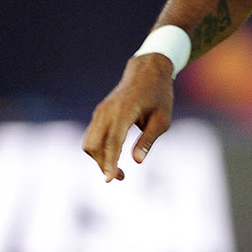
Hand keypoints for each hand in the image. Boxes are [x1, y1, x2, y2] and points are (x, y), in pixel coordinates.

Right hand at [82, 55, 174, 181]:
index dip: (110, 162)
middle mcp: (107, 112)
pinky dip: (99, 150)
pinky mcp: (99, 114)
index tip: (110, 179)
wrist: (147, 71)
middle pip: (93, 145)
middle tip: (120, 177)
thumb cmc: (159, 95)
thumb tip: (137, 161)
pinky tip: (113, 157)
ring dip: (99, 159)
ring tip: (119, 171)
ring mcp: (100, 112)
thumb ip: (148, 139)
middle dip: (102, 164)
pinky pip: (92, 136)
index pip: (112, 142)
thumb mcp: (162, 119)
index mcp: (124, 111)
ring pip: (89, 142)